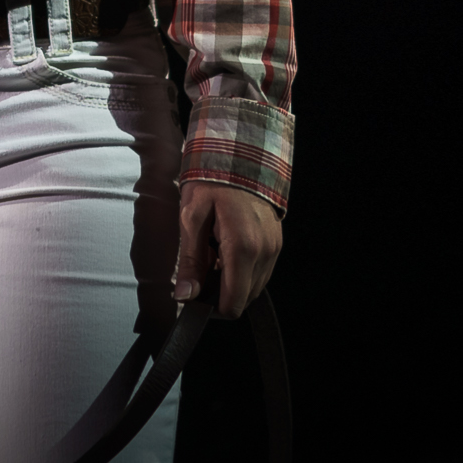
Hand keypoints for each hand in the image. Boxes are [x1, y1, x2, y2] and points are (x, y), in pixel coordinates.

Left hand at [172, 182, 282, 316]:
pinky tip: (226, 249)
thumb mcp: (191, 217)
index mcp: (242, 248)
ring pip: (254, 287)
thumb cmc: (212, 181)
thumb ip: (190, 260)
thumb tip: (185, 296)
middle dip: (221, 293)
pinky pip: (261, 271)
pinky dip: (243, 270)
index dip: (212, 307)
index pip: (233, 302)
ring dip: (232, 281)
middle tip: (200, 269)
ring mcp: (274, 248)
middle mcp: (264, 252)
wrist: (240, 154)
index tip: (195, 296)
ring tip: (212, 255)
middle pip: (244, 298)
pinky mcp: (276, 243)